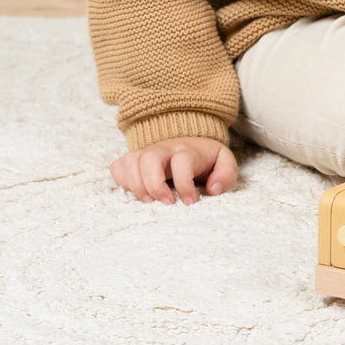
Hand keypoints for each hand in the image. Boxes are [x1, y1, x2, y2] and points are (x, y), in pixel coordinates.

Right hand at [109, 136, 237, 204]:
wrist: (191, 141)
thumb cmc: (206, 159)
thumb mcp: (224, 162)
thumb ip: (226, 174)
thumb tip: (213, 189)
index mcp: (187, 150)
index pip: (182, 161)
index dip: (185, 184)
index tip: (190, 202)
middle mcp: (164, 150)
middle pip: (150, 159)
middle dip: (154, 184)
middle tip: (166, 203)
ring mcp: (147, 153)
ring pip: (131, 161)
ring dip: (135, 184)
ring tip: (148, 202)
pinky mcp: (134, 160)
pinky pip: (118, 166)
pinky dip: (121, 181)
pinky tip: (134, 192)